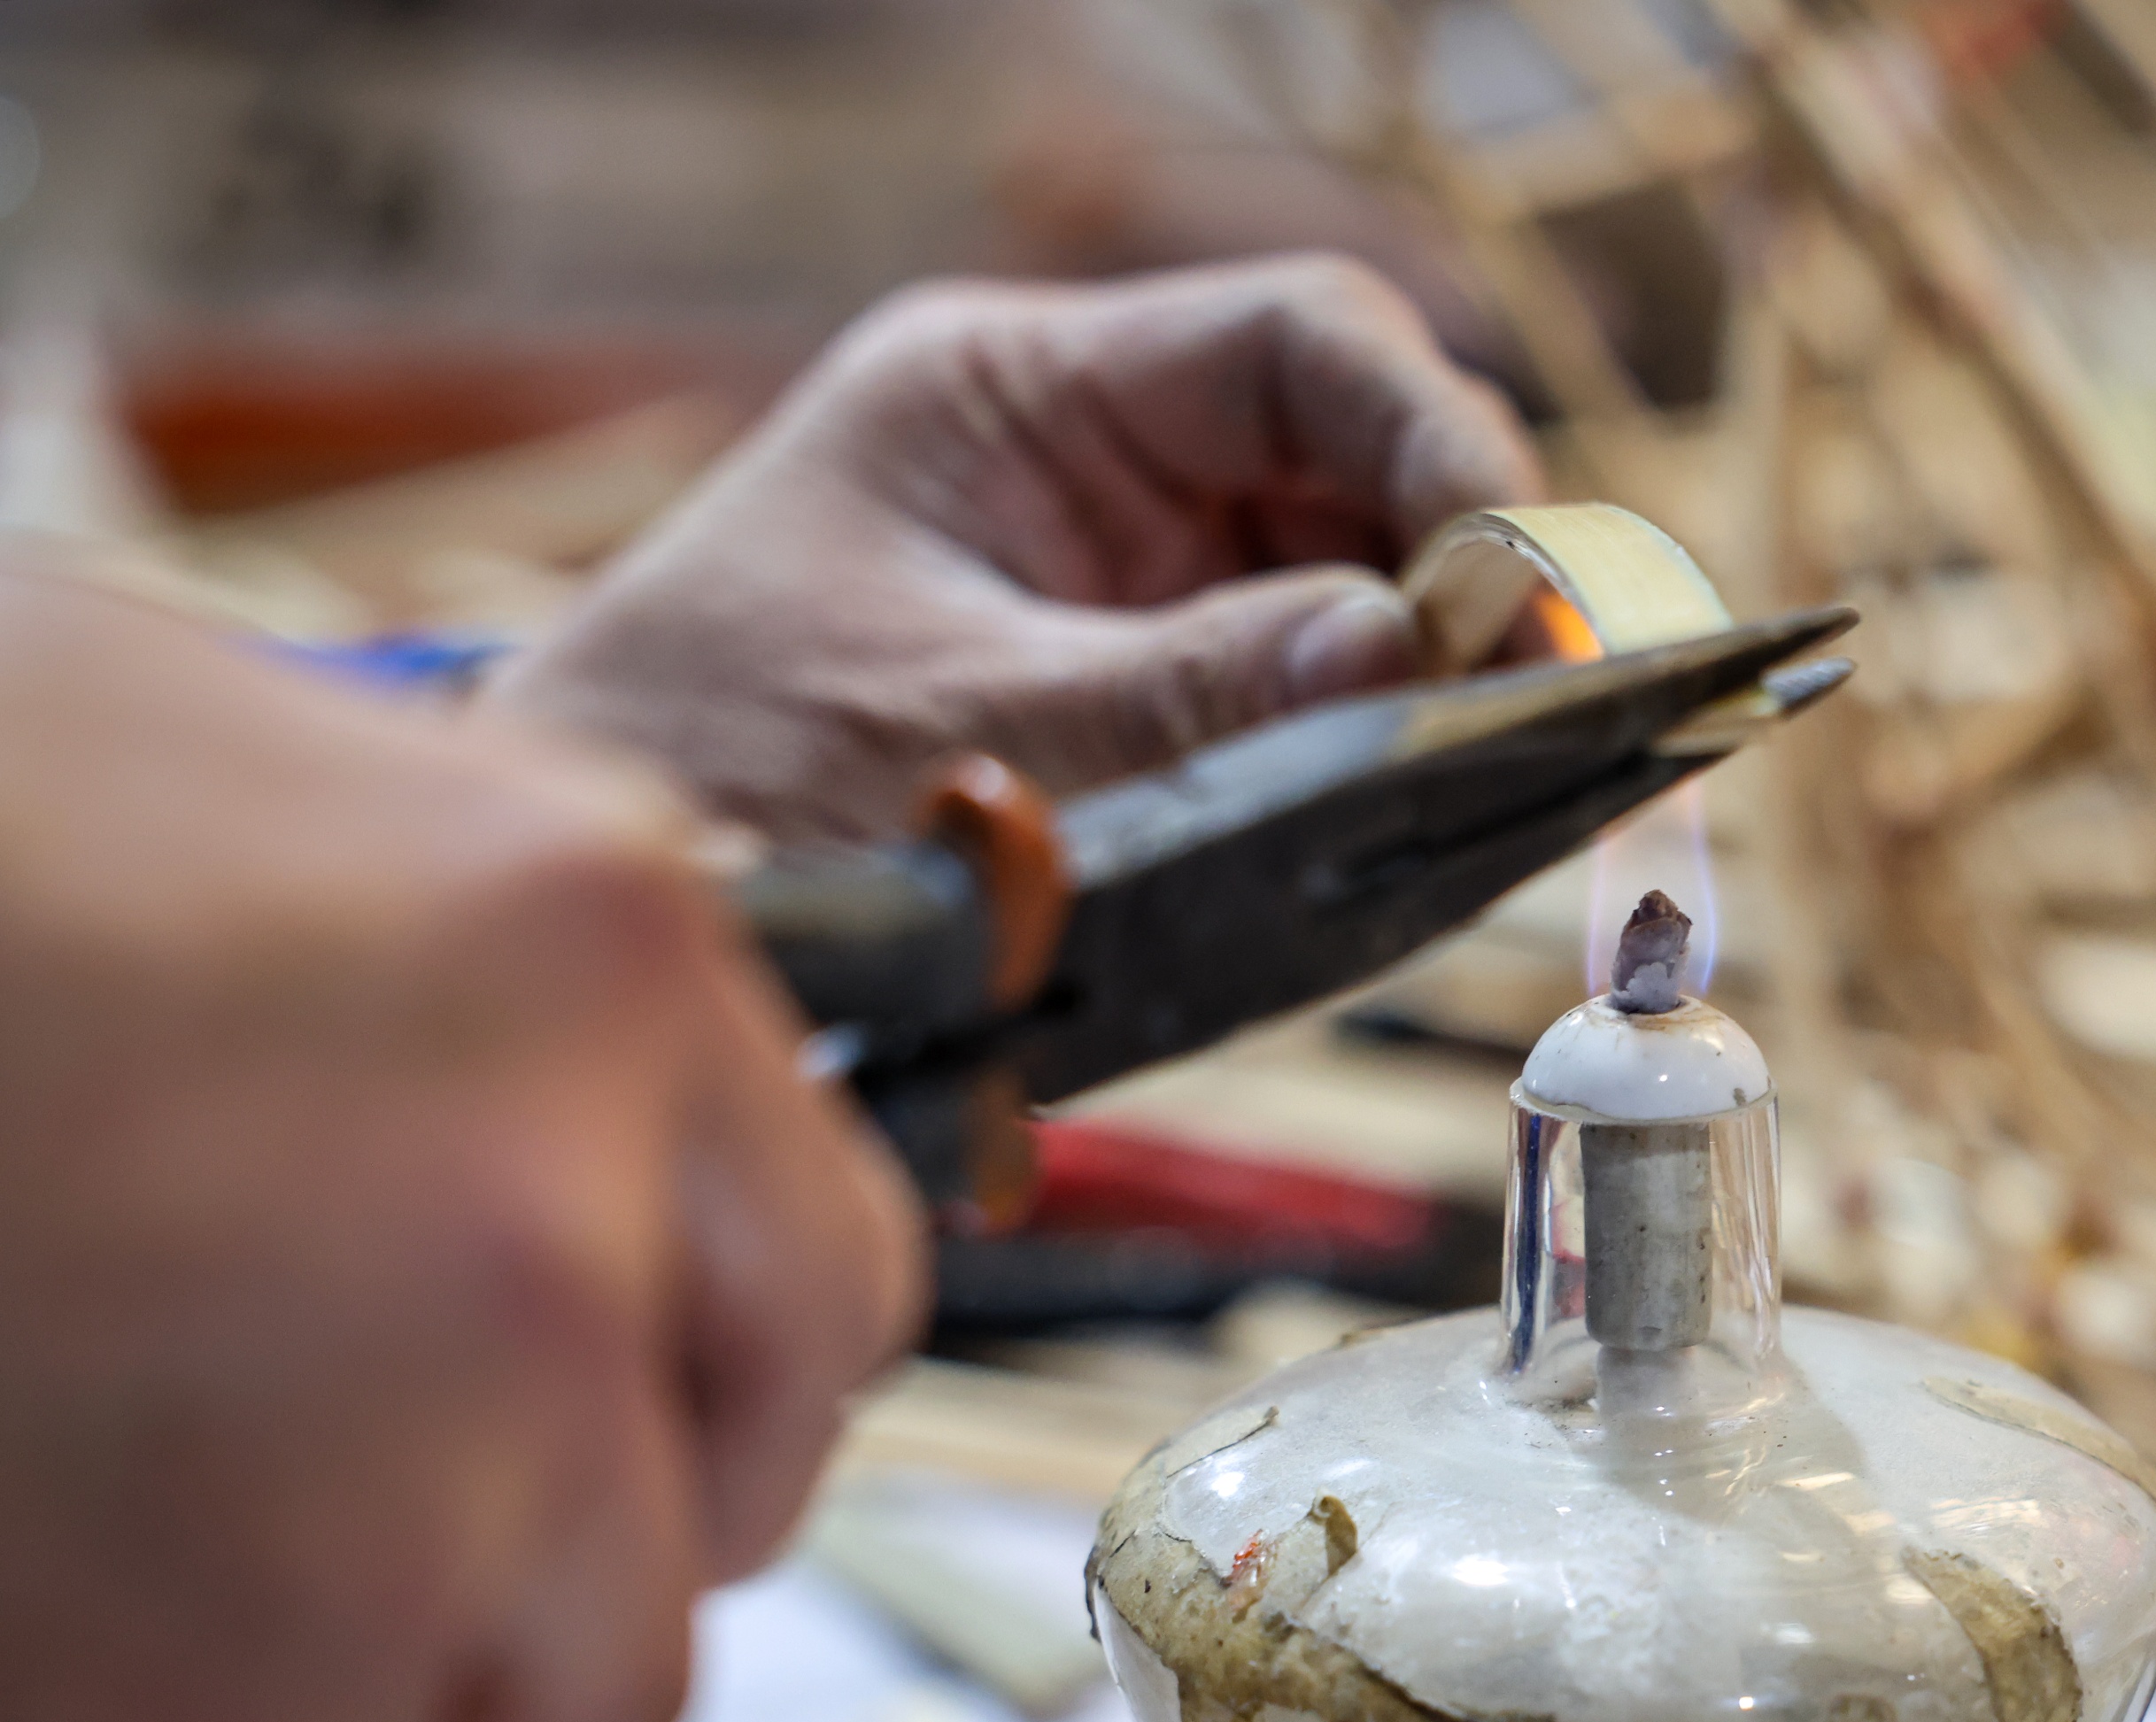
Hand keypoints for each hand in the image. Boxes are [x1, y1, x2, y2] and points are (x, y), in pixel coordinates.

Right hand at [0, 576, 925, 1721]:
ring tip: (40, 1507)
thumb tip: (585, 1153)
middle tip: (265, 1490)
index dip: (698, 1377)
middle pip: (637, 1596)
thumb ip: (480, 999)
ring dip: (239, 1700)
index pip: (827, 1303)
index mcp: (589, 971)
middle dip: (479, 1580)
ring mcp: (349, 1544)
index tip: (603, 1404)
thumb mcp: (225, 765)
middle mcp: (534, 1269)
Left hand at [489, 256, 1543, 843]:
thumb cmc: (700, 778)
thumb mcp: (951, 731)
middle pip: (1351, 469)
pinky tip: (1409, 819)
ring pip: (1350, 595)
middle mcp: (1088, 473)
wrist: (596, 920)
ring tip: (1492, 770)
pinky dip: (1367, 763)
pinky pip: (1302, 712)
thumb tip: (1404, 661)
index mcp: (1016, 397)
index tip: (1519, 575)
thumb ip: (1184, 698)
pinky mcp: (1142, 716)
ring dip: (1425, 680)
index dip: (1437, 438)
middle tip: (1540, 698)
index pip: (1297, 347)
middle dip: (1455, 573)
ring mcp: (1120, 594)